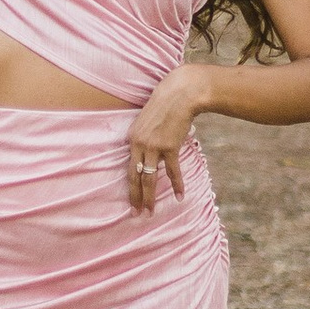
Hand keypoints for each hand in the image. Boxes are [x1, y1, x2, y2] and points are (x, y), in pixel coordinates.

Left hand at [125, 69, 207, 210]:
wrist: (181, 94)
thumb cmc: (166, 105)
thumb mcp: (147, 121)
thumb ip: (146, 138)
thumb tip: (150, 154)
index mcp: (132, 138)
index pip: (129, 168)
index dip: (130, 187)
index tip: (131, 201)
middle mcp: (139, 144)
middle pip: (135, 176)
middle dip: (136, 197)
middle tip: (136, 214)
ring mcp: (154, 146)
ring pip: (150, 178)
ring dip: (151, 196)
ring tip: (151, 211)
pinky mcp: (169, 146)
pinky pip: (172, 171)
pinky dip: (177, 184)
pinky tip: (179, 196)